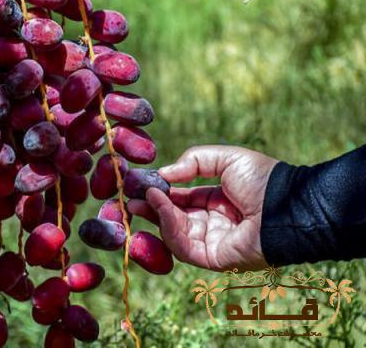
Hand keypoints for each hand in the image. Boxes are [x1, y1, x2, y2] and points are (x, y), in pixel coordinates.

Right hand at [127, 145, 277, 271]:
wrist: (289, 206)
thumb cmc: (264, 180)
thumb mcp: (227, 159)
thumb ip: (194, 161)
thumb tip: (163, 173)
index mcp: (216, 201)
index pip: (180, 198)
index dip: (160, 191)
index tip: (139, 182)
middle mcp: (211, 223)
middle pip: (172, 217)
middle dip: (150, 207)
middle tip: (128, 196)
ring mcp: (211, 242)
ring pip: (174, 232)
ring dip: (157, 215)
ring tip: (145, 198)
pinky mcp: (212, 258)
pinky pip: (183, 246)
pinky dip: (169, 228)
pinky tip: (162, 208)